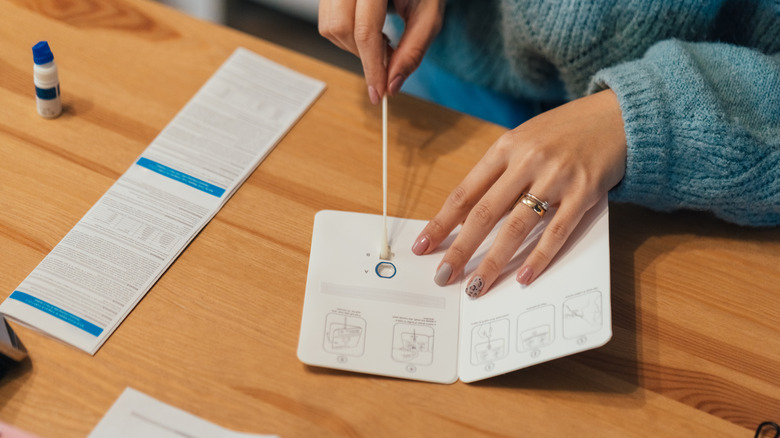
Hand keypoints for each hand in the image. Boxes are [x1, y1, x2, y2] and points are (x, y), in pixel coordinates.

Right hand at [318, 0, 444, 103]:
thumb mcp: (428, 17)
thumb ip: (412, 51)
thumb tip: (391, 85)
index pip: (365, 30)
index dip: (372, 67)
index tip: (378, 93)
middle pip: (340, 29)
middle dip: (362, 54)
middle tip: (388, 55)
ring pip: (329, 27)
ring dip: (353, 46)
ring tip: (380, 38)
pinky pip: (327, 21)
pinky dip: (347, 35)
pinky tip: (369, 29)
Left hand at [411, 90, 626, 296]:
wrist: (617, 116)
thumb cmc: (563, 133)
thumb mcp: (523, 142)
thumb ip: (498, 175)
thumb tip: (467, 219)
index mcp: (505, 148)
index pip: (464, 192)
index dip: (441, 223)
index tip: (422, 246)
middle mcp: (527, 162)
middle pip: (484, 213)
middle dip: (460, 248)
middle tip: (443, 275)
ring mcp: (556, 177)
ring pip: (516, 226)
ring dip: (493, 261)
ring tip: (476, 286)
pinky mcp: (585, 192)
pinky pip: (557, 231)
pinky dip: (539, 256)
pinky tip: (523, 276)